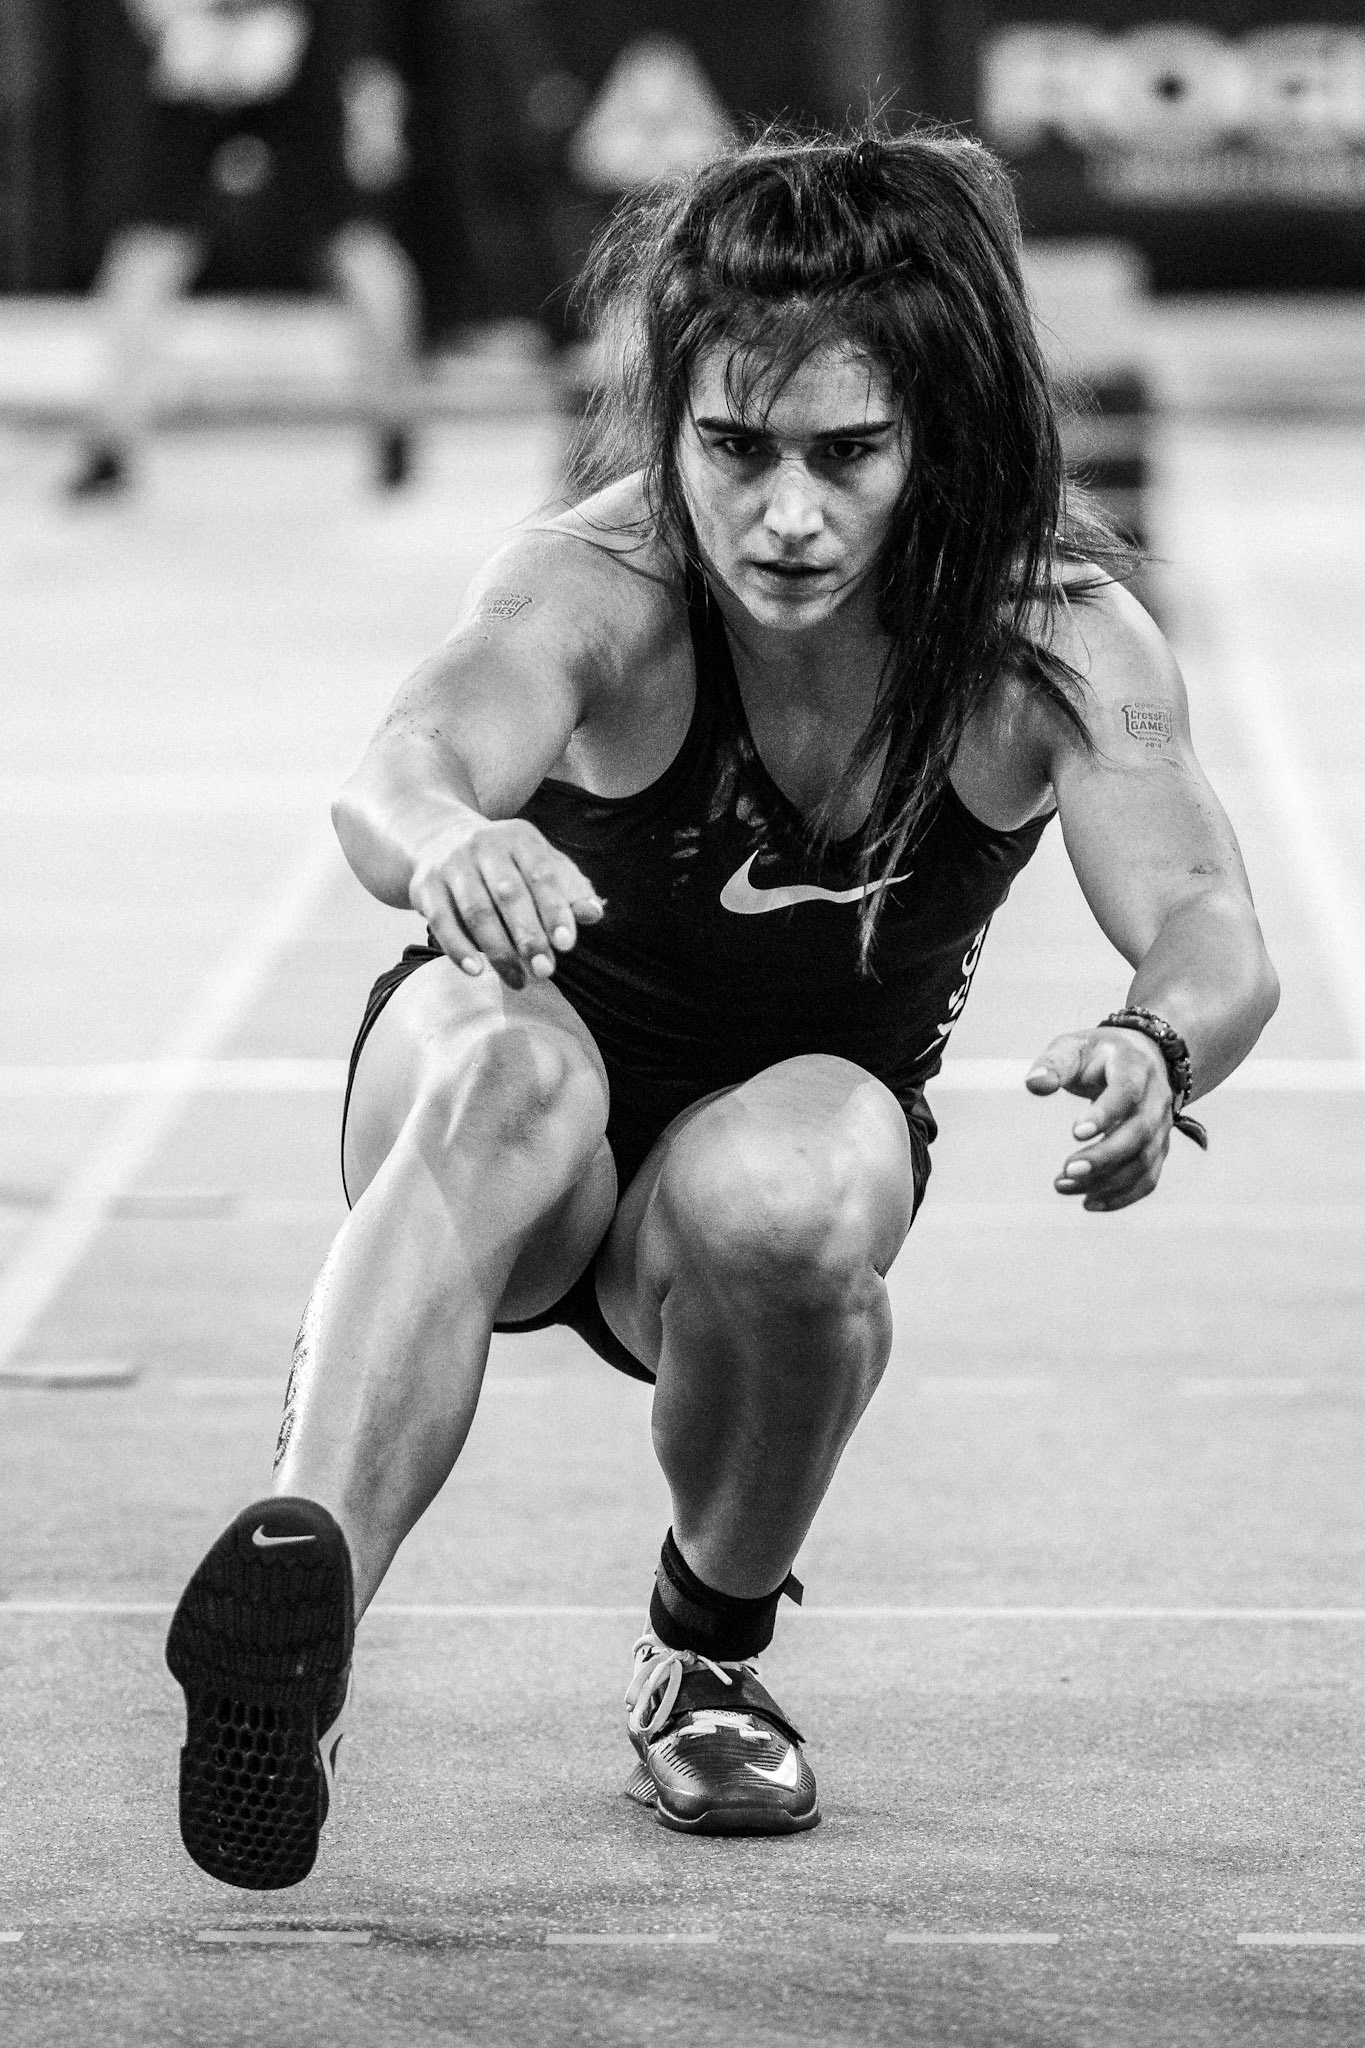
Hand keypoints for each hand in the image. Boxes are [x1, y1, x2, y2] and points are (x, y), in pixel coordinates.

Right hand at [408, 817, 603, 990]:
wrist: (439, 837)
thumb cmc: (505, 862)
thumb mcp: (540, 864)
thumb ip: (570, 889)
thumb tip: (594, 914)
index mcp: (520, 838)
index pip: (542, 874)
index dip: (555, 910)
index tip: (567, 945)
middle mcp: (484, 846)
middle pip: (508, 894)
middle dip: (528, 936)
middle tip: (545, 971)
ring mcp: (451, 864)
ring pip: (477, 911)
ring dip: (499, 950)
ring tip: (518, 980)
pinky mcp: (425, 886)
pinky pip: (441, 921)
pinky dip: (459, 948)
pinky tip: (476, 971)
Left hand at [1025, 1028, 1174, 1210]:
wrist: (1143, 1057)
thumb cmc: (1098, 1054)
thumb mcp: (1073, 1047)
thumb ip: (1053, 1064)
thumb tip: (1034, 1084)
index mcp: (1135, 1067)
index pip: (1127, 1091)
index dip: (1106, 1113)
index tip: (1075, 1132)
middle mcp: (1156, 1098)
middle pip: (1139, 1132)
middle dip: (1104, 1156)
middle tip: (1067, 1170)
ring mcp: (1162, 1126)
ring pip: (1144, 1161)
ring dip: (1106, 1180)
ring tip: (1063, 1185)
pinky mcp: (1158, 1149)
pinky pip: (1148, 1179)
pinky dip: (1121, 1196)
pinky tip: (1088, 1202)